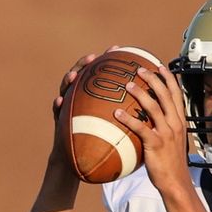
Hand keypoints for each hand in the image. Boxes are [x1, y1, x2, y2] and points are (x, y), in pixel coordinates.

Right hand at [49, 46, 120, 162]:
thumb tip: (155, 102)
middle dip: (86, 63)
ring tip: (74, 75)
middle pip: (82, 75)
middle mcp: (81, 98)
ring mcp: (68, 107)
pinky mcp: (59, 120)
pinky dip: (57, 105)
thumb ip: (130, 111)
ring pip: (66, 89)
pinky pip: (56, 111)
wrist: (82, 163)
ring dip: (68, 79)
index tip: (118, 49)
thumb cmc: (104, 144)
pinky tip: (59, 101)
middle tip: (94, 57)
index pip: (102, 74)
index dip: (109, 61)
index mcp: (96, 96)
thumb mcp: (120, 126)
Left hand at [113, 65, 188, 191]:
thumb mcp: (173, 142)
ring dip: (140, 94)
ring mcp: (166, 133)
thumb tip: (150, 120)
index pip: (176, 94)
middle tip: (139, 69)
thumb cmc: (171, 164)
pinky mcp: (156, 143)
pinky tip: (116, 113)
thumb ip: (164, 128)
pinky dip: (128, 119)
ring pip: (154, 107)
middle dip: (153, 79)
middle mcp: (175, 124)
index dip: (169, 78)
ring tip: (127, 85)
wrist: (175, 182)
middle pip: (165, 95)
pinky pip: (140, 127)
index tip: (160, 66)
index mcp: (180, 121)